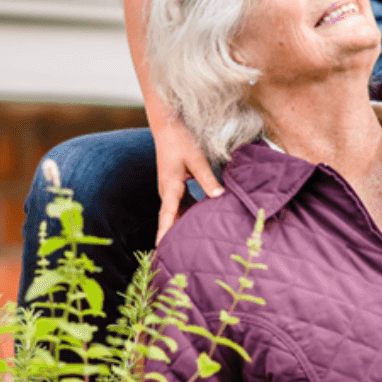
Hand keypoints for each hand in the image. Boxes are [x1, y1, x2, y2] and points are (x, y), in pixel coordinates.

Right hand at [153, 118, 222, 242]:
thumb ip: (207, 179)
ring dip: (182, 225)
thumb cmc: (180, 141)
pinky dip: (187, 213)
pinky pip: (180, 205)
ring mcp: (169, 189)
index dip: (165, 232)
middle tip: (181, 255)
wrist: (167, 126)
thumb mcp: (196, 160)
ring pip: (176, 212)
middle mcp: (167, 191)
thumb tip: (219, 197)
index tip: (162, 248)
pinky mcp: (174, 186)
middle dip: (174, 235)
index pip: (167, 215)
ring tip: (192, 242)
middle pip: (170, 218)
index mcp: (170, 186)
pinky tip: (200, 219)